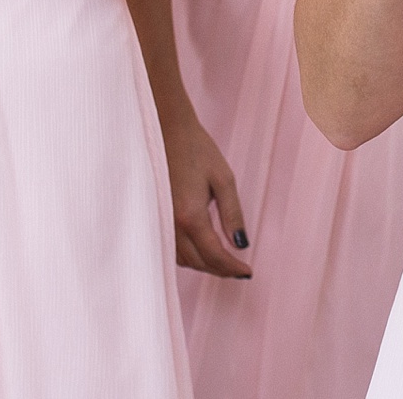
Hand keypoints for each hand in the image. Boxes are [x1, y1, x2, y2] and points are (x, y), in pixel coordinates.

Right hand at [163, 113, 249, 278]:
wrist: (166, 130)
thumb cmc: (198, 150)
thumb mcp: (224, 179)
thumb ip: (233, 214)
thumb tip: (241, 245)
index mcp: (191, 216)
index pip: (214, 256)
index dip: (233, 268)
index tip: (247, 272)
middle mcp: (172, 224)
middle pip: (198, 262)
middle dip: (220, 270)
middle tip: (238, 270)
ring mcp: (160, 222)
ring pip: (182, 259)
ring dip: (203, 265)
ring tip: (222, 262)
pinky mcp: (154, 216)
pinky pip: (170, 248)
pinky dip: (187, 255)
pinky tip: (199, 249)